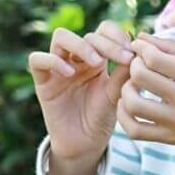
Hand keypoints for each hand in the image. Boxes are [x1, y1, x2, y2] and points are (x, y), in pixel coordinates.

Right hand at [27, 21, 134, 162]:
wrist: (84, 144)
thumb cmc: (100, 118)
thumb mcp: (117, 95)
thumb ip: (124, 74)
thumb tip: (137, 50)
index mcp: (97, 57)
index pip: (104, 30)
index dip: (117, 35)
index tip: (132, 52)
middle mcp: (77, 58)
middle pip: (87, 34)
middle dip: (106, 44)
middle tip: (122, 58)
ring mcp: (58, 67)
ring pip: (61, 37)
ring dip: (81, 45)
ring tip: (96, 64)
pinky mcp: (42, 81)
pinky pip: (37, 59)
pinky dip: (52, 61)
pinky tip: (69, 73)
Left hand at [118, 32, 174, 147]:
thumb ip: (171, 48)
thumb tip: (140, 37)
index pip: (154, 58)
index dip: (141, 49)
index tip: (140, 48)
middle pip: (141, 77)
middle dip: (133, 66)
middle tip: (138, 66)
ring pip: (134, 104)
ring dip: (125, 90)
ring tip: (132, 86)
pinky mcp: (170, 138)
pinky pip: (135, 130)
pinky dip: (123, 116)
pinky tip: (127, 106)